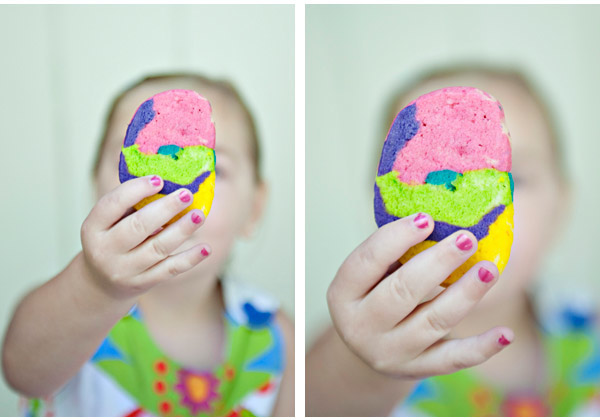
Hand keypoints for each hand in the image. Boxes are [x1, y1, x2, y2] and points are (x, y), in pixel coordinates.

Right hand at [80, 175, 209, 300]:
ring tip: (199, 215)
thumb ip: (130, 204)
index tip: (159, 179)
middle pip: (139, 227)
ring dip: (182, 230)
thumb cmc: (112, 239)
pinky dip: (190, 258)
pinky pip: (170, 269)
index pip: (112, 205)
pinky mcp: (142, 283)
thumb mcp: (108, 222)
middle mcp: (105, 250)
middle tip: (187, 194)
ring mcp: (124, 270)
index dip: (136, 190)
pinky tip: (206, 248)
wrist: (101, 282)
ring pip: (158, 248)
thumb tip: (168, 181)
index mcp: (93, 227)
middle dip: (165, 209)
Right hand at [327, 212, 512, 379]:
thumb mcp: (369, 275)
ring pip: (433, 322)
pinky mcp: (417, 369)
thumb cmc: (375, 294)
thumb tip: (437, 214)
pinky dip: (482, 348)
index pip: (367, 261)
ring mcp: (389, 352)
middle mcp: (361, 326)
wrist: (370, 346)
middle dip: (438, 262)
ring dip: (465, 294)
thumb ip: (393, 251)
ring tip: (489, 269)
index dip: (396, 237)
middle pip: (402, 292)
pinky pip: (453, 360)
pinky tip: (505, 333)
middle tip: (467, 239)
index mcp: (342, 294)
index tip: (427, 218)